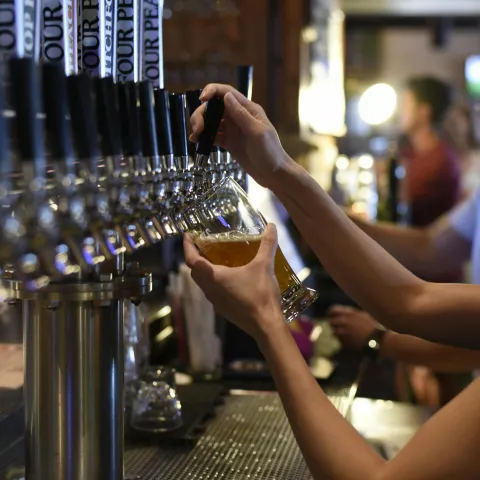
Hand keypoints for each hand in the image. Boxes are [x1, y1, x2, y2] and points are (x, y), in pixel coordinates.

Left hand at [183, 224, 284, 339]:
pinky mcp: (223, 310)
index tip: (188, 235)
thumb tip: (272, 225)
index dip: (187, 246)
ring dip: (203, 271)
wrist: (265, 325)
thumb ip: (267, 244)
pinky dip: (213, 282)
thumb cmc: (260, 294)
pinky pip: (212, 292)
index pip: (192, 259)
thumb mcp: (264, 266)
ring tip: (214, 260)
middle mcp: (210, 289)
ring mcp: (215, 302)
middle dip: (194, 258)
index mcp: (215, 277)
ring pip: (202, 283)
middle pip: (194, 272)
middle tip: (202, 246)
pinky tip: (228, 279)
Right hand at [190, 84, 291, 187]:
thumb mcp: (257, 132)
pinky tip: (197, 142)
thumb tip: (226, 96)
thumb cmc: (270, 152)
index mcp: (248, 109)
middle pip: (215, 107)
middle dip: (202, 114)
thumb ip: (241, 115)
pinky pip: (214, 136)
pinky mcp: (229, 142)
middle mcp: (238, 117)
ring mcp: (233, 130)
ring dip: (201, 125)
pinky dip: (204, 137)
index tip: (202, 99)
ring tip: (195, 136)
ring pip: (212, 121)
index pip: (227, 93)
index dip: (212, 91)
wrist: (274, 173)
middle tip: (197, 128)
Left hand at [327, 305, 378, 349]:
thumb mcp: (363, 315)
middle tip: (336, 326)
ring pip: (333, 332)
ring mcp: (343, 332)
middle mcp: (344, 322)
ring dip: (337, 332)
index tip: (331, 314)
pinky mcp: (344, 342)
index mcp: (348, 313)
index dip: (331, 312)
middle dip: (333, 323)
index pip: (332, 310)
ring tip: (343, 334)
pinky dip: (341, 340)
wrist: (377, 340)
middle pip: (330, 321)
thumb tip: (344, 312)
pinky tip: (348, 340)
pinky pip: (339, 340)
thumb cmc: (372, 326)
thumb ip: (352, 313)